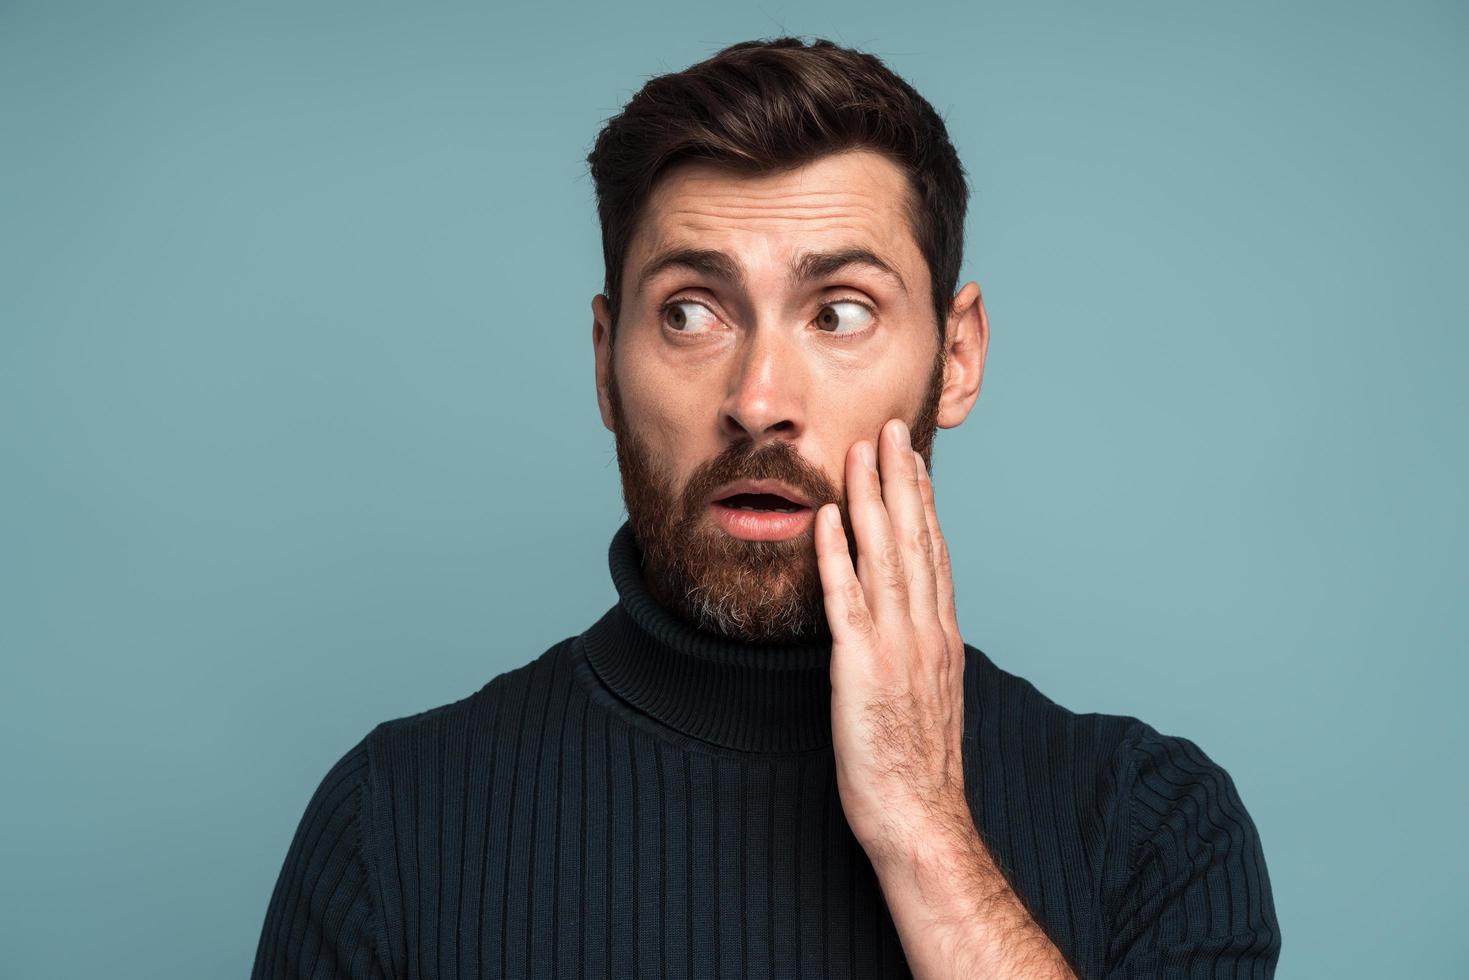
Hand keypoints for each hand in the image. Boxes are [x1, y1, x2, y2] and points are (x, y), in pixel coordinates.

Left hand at [815, 417, 970, 867]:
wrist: (919, 816)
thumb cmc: (917, 767)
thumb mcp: (930, 696)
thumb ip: (922, 651)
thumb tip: (914, 624)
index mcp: (940, 636)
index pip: (932, 552)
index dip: (920, 501)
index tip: (911, 460)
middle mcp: (924, 630)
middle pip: (913, 539)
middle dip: (899, 479)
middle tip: (890, 428)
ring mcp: (895, 645)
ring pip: (883, 556)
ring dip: (870, 498)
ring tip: (861, 451)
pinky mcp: (861, 667)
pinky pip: (846, 599)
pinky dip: (837, 554)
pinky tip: (828, 517)